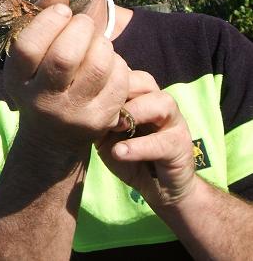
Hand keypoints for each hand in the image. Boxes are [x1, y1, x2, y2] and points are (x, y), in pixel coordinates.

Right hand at [3, 0, 130, 152]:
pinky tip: (107, 62)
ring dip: (101, 43)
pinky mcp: (100, 120)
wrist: (53, 137)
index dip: (48, 21)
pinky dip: (116, 62)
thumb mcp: (33, 58)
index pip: (28, 47)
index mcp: (18, 81)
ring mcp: (73, 114)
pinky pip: (118, 79)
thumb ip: (43, 21)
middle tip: (83, 23)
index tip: (62, 11)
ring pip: (98, 66)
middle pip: (65, 56)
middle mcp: (42, 101)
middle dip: (80, 27)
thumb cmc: (41, 83)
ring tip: (96, 42)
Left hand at [96, 70, 195, 208]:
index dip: (108, 80)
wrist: (157, 187)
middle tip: (102, 108)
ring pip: (162, 102)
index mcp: (141, 96)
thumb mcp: (106, 134)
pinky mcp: (180, 146)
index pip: (127, 73)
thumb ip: (97, 116)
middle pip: (145, 81)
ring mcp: (174, 122)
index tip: (88, 93)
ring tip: (116, 127)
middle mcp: (160, 102)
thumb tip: (79, 101)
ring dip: (135, 112)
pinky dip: (138, 147)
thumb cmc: (129, 155)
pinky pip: (162, 141)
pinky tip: (119, 152)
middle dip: (122, 91)